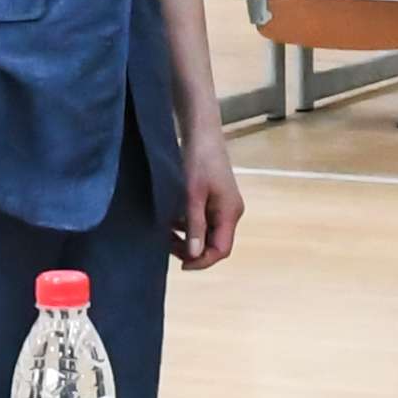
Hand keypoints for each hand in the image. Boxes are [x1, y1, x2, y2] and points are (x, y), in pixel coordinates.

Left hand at [176, 134, 246, 271]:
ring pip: (207, 233)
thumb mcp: (193, 195)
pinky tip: (172, 221)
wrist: (202, 133)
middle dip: (192, 250)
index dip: (202, 261)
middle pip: (215, 243)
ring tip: (166, 234)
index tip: (181, 264)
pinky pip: (204, 221)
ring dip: (188, 238)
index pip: (221, 249)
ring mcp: (224, 205)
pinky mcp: (215, 199)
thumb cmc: (199, 160)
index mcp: (230, 213)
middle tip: (168, 245)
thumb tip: (194, 255)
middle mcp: (231, 212)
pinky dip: (188, 226)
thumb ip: (195, 225)